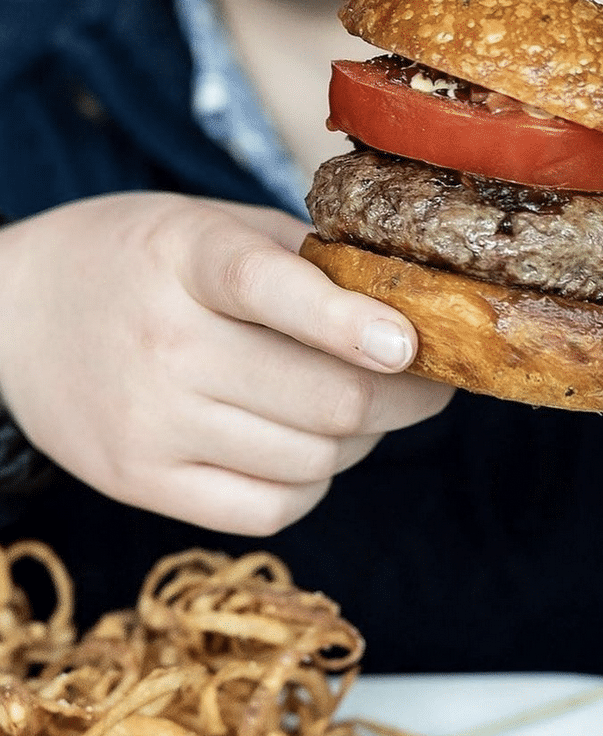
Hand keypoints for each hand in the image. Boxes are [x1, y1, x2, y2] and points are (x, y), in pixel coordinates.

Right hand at [0, 193, 452, 531]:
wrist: (14, 319)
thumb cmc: (136, 263)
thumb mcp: (210, 225)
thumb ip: (302, 259)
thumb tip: (406, 312)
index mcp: (186, 258)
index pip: (274, 290)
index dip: (352, 322)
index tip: (410, 345)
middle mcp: (165, 344)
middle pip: (328, 400)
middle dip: (408, 398)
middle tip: (428, 382)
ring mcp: (151, 424)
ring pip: (314, 460)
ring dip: (363, 440)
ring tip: (358, 408)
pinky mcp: (142, 483)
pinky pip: (271, 510)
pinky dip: (313, 484)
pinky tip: (307, 448)